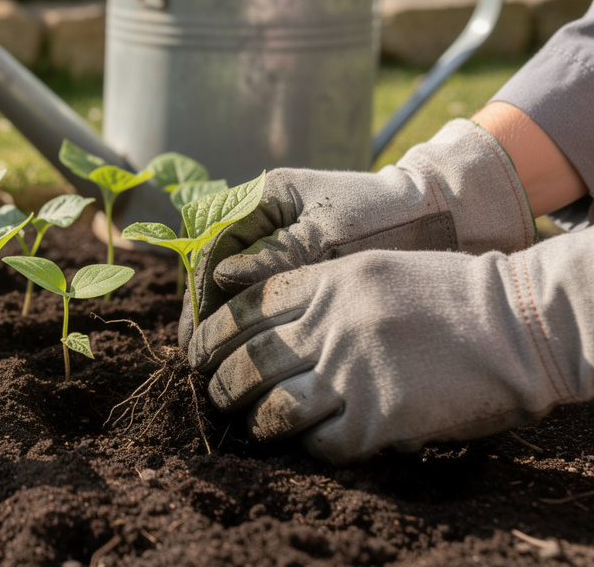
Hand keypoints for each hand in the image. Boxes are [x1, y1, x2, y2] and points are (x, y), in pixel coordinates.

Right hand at [179, 119, 535, 345]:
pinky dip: (252, 327)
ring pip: (232, 289)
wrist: (440, 216)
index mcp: (265, 197)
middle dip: (207, 316)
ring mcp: (276, 241)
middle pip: (214, 270)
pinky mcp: (294, 265)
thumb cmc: (387, 220)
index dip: (201, 293)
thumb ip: (278, 254)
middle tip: (200, 360)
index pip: (211, 245)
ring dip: (225, 326)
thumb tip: (224, 279)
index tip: (199, 336)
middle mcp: (262, 218)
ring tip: (219, 367)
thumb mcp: (331, 236)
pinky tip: (250, 357)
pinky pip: (259, 298)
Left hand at [187, 229, 593, 463]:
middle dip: (220, 381)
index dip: (211, 332)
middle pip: (247, 359)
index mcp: (328, 282)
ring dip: (255, 420)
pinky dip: (310, 447)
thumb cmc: (448, 293)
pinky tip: (313, 442)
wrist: (517, 323)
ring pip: (272, 406)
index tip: (197, 350)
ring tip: (254, 424)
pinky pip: (323, 444)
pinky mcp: (381, 418)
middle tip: (215, 392)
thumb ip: (318, 289)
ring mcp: (354, 373)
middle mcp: (332, 325)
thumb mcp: (373, 268)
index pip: (245, 307)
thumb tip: (264, 322)